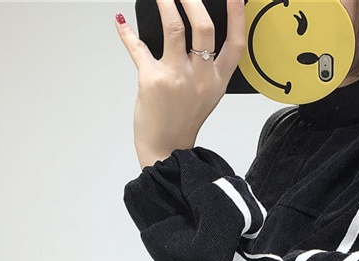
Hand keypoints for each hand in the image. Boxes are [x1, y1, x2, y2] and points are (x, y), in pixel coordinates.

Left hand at [116, 0, 245, 168]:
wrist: (165, 148)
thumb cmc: (183, 120)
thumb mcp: (205, 95)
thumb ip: (205, 66)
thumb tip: (191, 29)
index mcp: (217, 81)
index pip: (236, 44)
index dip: (238, 16)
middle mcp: (200, 78)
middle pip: (204, 27)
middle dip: (193, 0)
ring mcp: (177, 78)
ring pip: (174, 28)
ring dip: (165, 2)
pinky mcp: (152, 79)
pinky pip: (137, 47)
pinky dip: (127, 32)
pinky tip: (121, 22)